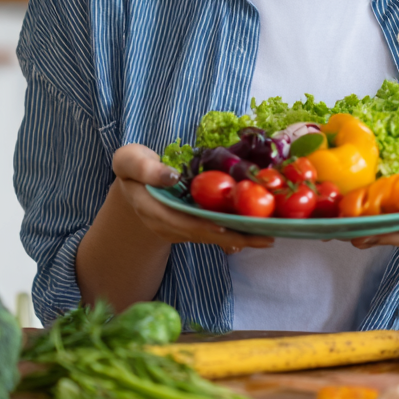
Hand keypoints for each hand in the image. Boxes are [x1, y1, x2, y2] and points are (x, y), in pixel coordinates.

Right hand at [112, 143, 273, 254]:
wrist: (133, 182)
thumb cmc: (133, 166)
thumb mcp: (130, 160)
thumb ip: (146, 169)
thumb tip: (172, 177)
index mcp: (152, 209)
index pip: (181, 222)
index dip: (206, 227)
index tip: (228, 229)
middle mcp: (167, 225)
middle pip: (203, 235)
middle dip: (234, 238)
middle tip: (265, 238)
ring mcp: (179, 228)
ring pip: (211, 237)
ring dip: (239, 238)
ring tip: (268, 237)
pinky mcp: (189, 226)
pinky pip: (213, 232)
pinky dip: (234, 232)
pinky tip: (256, 234)